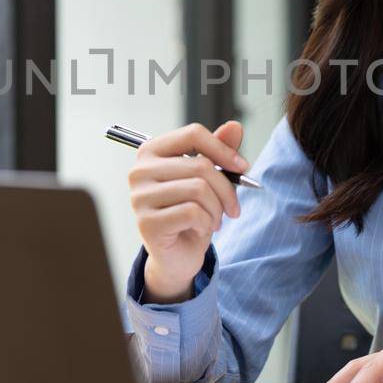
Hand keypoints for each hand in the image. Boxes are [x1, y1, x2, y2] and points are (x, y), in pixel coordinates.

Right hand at [129, 120, 248, 302]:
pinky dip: (206, 223)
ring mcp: (139, 197)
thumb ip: (218, 151)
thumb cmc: (191, 214)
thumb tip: (235, 126)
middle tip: (232, 208)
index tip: (243, 167)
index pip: (192, 134)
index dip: (223, 149)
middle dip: (226, 190)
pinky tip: (200, 230)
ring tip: (213, 220)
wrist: (177, 255)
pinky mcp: (146, 222)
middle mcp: (140, 171)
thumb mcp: (208, 180)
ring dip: (216, 210)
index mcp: (152, 151)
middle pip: (200, 165)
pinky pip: (192, 213)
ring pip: (198, 189)